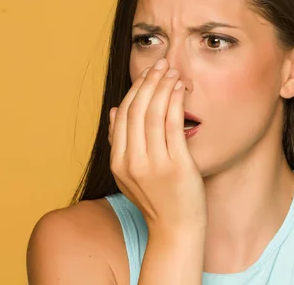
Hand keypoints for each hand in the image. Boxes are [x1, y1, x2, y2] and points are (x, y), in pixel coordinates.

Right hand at [108, 58, 206, 233]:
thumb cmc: (157, 199)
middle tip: (161, 64)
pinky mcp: (176, 166)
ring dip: (163, 86)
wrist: (176, 229)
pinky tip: (180, 88)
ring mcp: (153, 164)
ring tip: (172, 71)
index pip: (123, 115)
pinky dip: (175, 101)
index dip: (135, 90)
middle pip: (137, 110)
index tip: (147, 74)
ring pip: (154, 113)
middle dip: (149, 82)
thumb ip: (120, 143)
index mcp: (118, 162)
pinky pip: (173, 124)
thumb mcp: (130, 173)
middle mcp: (132, 162)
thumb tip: (112, 110)